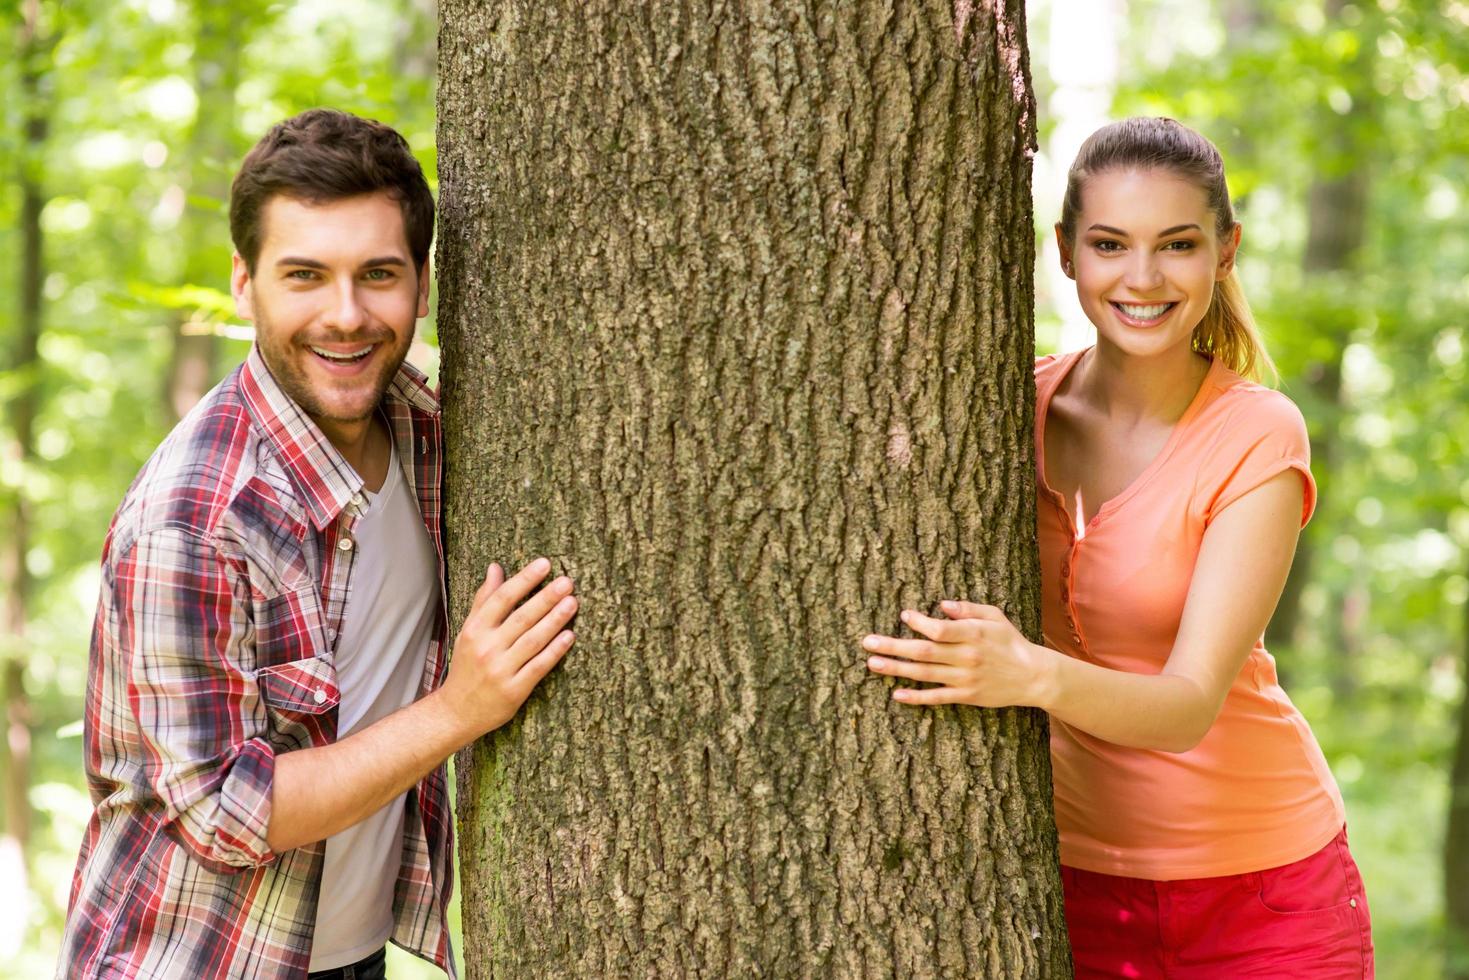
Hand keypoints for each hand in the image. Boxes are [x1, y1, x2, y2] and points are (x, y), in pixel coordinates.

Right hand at [439, 557, 577, 738]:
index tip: (544, 564)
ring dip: (554, 620)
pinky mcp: (514, 691)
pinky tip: (570, 636)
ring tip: (572, 603)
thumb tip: (496, 567)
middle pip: (521, 618)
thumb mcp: (469, 631)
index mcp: (475, 630)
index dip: (524, 580)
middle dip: (546, 598)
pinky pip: (538, 667)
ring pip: (532, 640)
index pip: (502, 599)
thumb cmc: (467, 666)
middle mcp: (487, 648)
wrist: (457, 711)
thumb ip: (485, 600)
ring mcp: (500, 670)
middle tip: (567, 581)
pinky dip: (554, 651)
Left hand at [862, 601, 1050, 707]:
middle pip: (923, 652)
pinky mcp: (966, 696)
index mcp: (973, 635)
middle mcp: (966, 657)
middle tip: (868, 642)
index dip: (919, 622)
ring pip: (924, 674)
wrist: (1033, 676)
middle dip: (893, 646)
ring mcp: (964, 679)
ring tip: (872, 663)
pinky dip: (916, 697)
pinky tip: (896, 694)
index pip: (939, 629)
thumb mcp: (995, 616)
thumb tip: (941, 604)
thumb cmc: (1010, 642)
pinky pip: (936, 697)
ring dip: (896, 668)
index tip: (903, 615)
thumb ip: (968, 609)